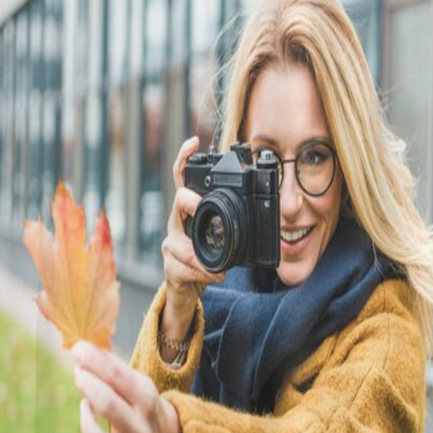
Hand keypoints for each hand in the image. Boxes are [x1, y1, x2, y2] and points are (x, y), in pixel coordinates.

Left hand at [71, 340, 180, 432]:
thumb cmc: (146, 410)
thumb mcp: (141, 387)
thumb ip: (115, 372)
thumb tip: (83, 353)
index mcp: (151, 405)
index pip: (121, 379)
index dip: (96, 362)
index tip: (78, 349)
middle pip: (111, 408)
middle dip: (90, 386)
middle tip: (78, 373)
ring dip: (87, 427)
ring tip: (84, 407)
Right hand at [162, 136, 224, 321]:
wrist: (186, 291)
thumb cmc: (203, 261)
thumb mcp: (218, 240)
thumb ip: (229, 226)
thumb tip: (262, 215)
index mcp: (190, 213)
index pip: (183, 180)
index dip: (185, 158)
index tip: (193, 142)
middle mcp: (176, 224)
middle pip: (178, 201)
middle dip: (188, 201)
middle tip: (198, 204)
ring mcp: (170, 244)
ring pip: (182, 244)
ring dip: (202, 257)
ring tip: (219, 267)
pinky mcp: (170, 266)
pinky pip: (185, 267)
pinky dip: (203, 272)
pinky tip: (214, 275)